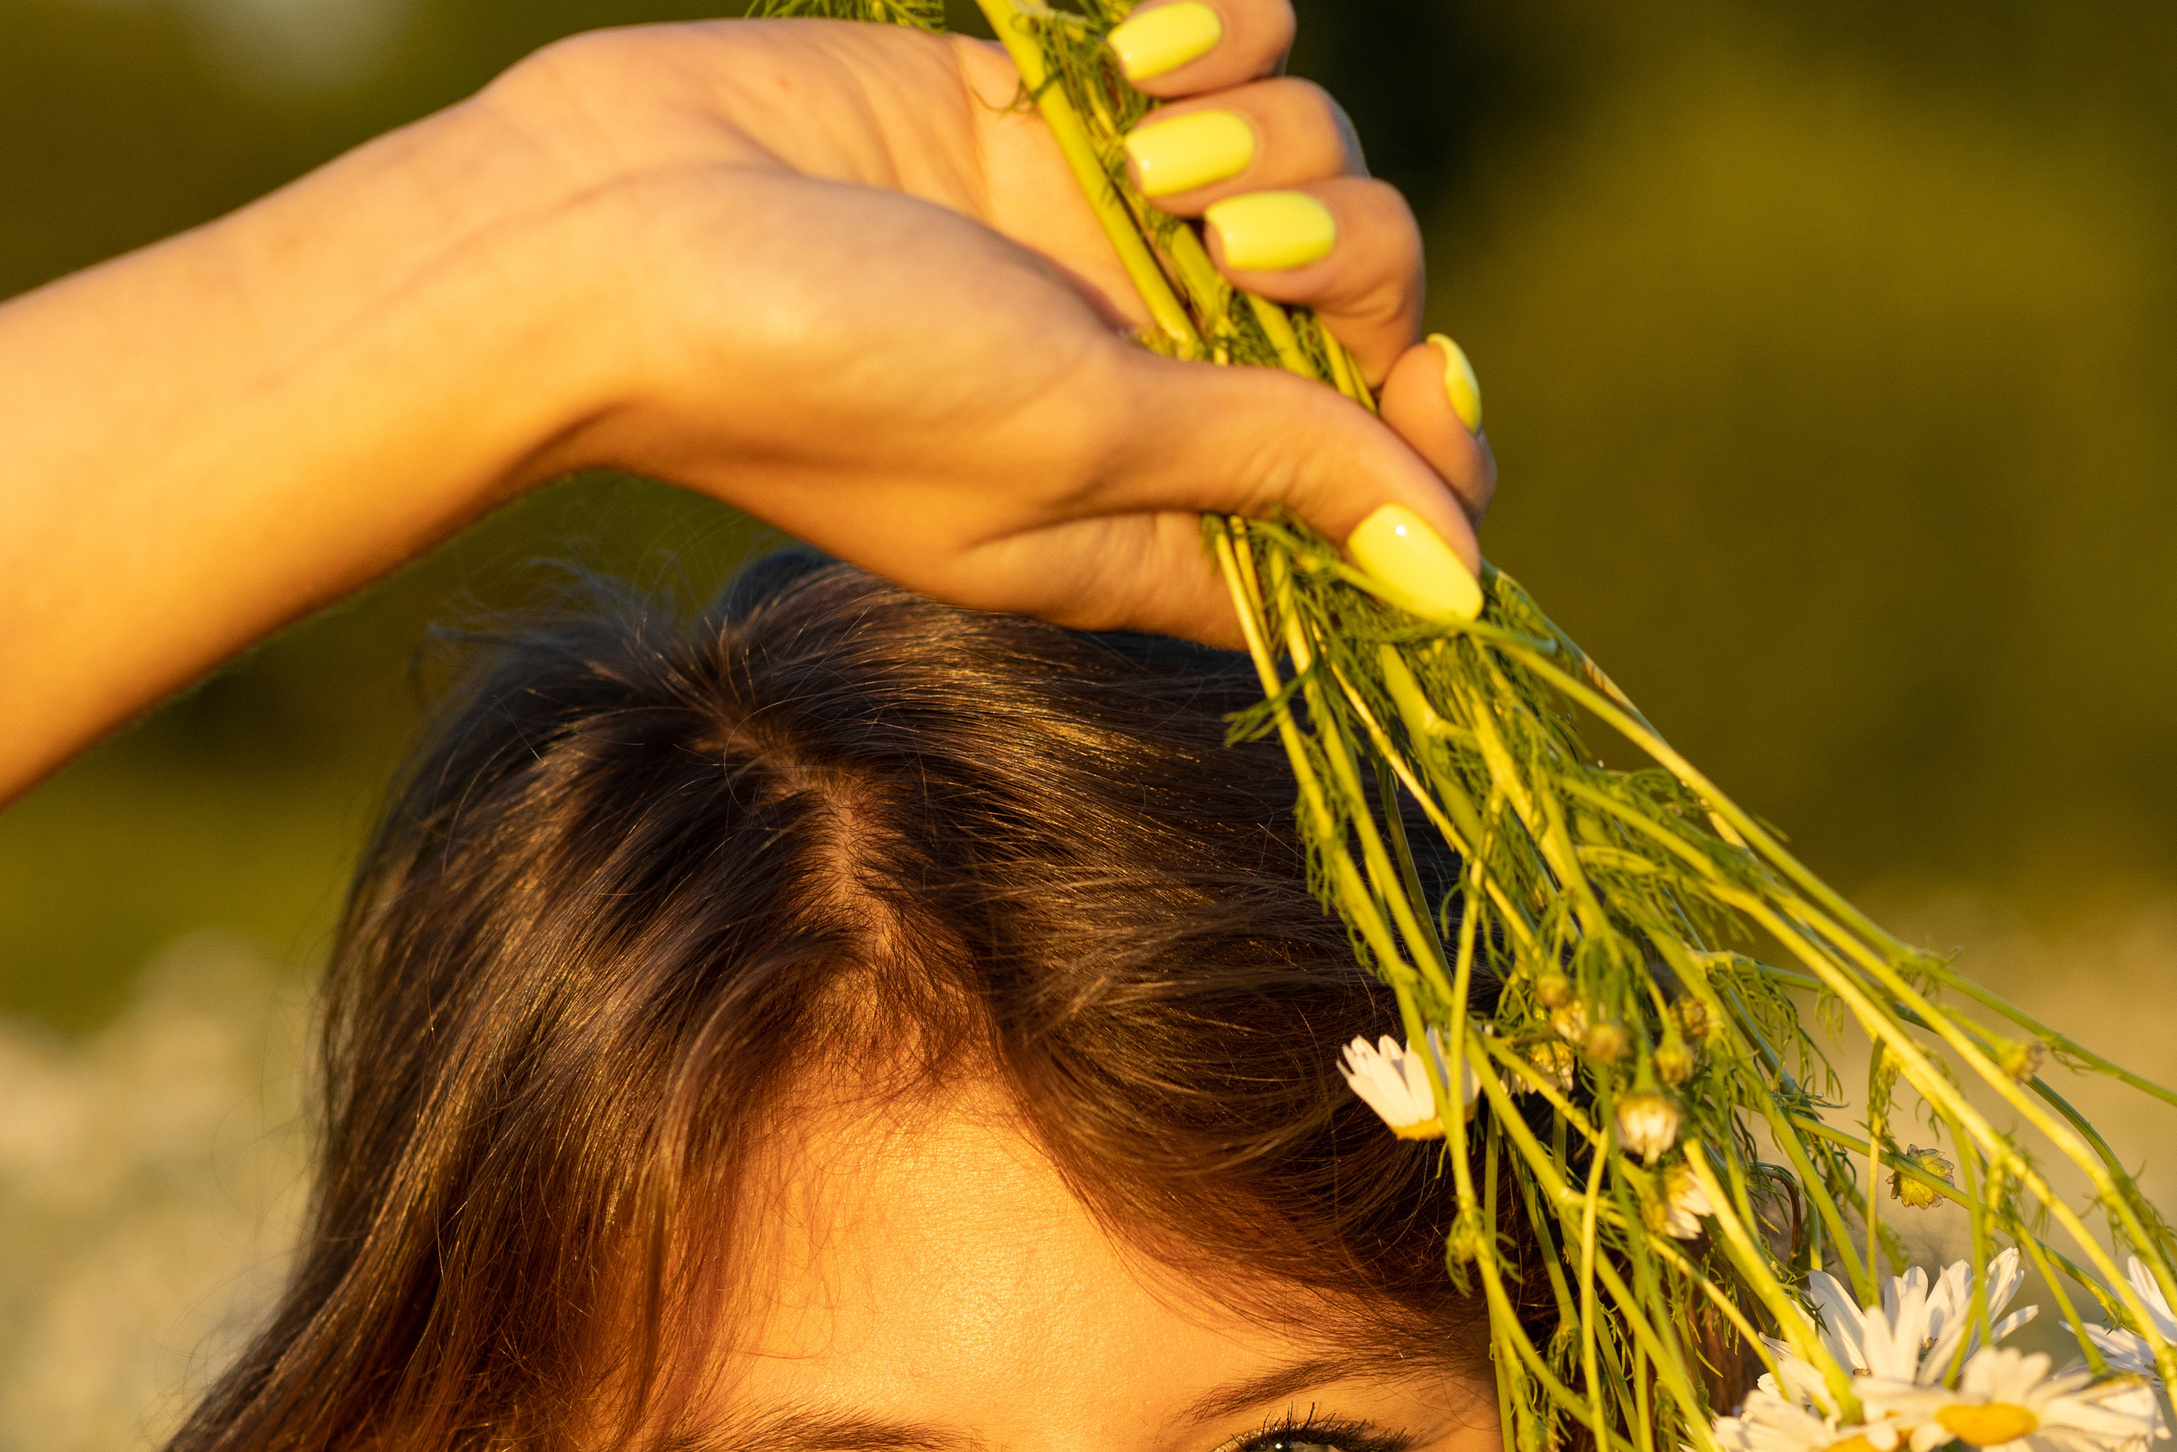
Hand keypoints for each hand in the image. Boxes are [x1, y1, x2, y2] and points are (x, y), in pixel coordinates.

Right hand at [500, 4, 1491, 642]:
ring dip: (1281, 147)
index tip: (1425, 390)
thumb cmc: (837, 378)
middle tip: (1238, 248)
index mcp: (1162, 530)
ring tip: (1157, 153)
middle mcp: (1153, 398)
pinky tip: (1143, 57)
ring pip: (1318, 184)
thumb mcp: (1085, 440)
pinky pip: (1233, 65)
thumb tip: (1450, 574)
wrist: (626, 234)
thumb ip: (1272, 468)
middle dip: (1354, 269)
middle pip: (1368, 333)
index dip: (1431, 459)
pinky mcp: (1064, 122)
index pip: (1367, 517)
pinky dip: (1226, 42)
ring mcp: (1108, 253)